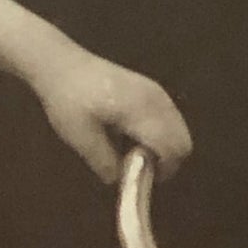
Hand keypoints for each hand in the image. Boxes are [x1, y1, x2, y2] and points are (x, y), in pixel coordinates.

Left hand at [28, 38, 193, 184]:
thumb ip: (104, 161)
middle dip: (167, 160)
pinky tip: (131, 134)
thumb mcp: (80, 138)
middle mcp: (157, 99)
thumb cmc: (69, 101)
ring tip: (131, 151)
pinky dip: (160, 133)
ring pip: (179, 128)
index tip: (141, 180)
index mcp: (141, 111)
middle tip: (137, 168)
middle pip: (183, 139)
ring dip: (163, 146)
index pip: (172, 146)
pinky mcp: (152, 88)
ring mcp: (157, 91)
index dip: (164, 169)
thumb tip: (120, 181)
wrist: (64, 66)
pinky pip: (170, 117)